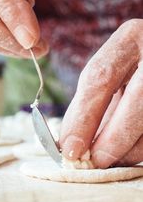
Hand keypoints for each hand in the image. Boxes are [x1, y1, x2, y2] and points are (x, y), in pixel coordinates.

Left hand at [59, 19, 142, 168]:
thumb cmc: (126, 69)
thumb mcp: (105, 77)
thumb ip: (86, 105)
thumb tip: (67, 141)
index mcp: (129, 39)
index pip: (100, 78)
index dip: (84, 118)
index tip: (70, 148)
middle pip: (136, 98)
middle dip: (112, 137)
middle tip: (93, 162)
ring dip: (129, 149)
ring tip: (108, 161)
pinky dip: (140, 148)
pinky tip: (125, 154)